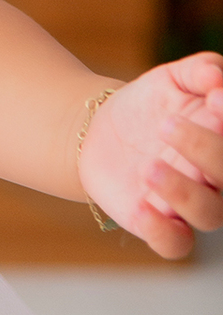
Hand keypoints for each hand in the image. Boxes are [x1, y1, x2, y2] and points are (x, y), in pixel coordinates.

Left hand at [79, 52, 222, 258]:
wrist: (102, 128)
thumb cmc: (152, 104)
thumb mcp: (173, 78)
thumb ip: (200, 71)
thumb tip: (217, 77)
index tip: (214, 99)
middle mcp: (218, 178)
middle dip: (207, 151)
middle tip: (166, 125)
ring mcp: (190, 204)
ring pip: (209, 215)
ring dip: (183, 192)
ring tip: (149, 167)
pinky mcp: (159, 223)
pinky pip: (174, 244)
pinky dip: (162, 230)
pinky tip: (141, 207)